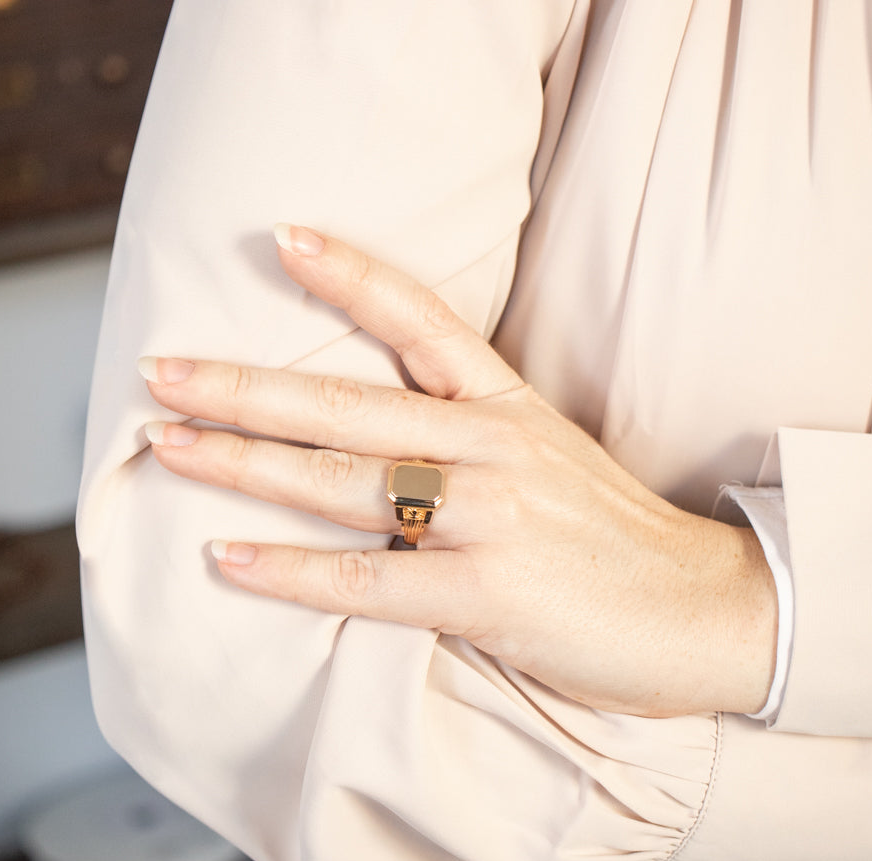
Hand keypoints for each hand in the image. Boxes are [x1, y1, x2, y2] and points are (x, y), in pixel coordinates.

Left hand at [140, 225, 777, 717]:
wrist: (707, 610)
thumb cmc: (622, 544)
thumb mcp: (556, 462)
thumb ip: (477, 444)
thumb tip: (384, 452)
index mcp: (513, 410)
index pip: (426, 323)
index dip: (354, 277)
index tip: (286, 240)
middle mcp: (495, 449)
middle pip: (351, 404)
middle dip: (247, 386)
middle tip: (164, 371)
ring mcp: (491, 519)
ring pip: (344, 482)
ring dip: (247, 463)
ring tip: (170, 447)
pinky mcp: (487, 594)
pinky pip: (366, 581)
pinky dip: (290, 573)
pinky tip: (228, 560)